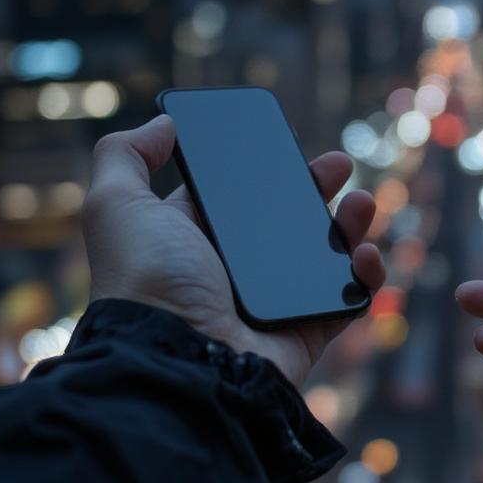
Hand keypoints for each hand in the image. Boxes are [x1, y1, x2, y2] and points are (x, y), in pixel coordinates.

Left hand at [83, 115, 385, 388]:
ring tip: (362, 203)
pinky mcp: (305, 333)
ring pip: (324, 257)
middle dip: (317, 188)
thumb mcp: (116, 205)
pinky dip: (365, 276)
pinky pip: (347, 301)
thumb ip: (126, 155)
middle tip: (339, 165)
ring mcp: (273, 304)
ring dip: (350, 225)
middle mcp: (233, 272)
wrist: (178, 358)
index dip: (264, 170)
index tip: (288, 146)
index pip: (238, 198)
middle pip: (288, 221)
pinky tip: (366, 254)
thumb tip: (165, 124)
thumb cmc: (147, 281)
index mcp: (193, 240)